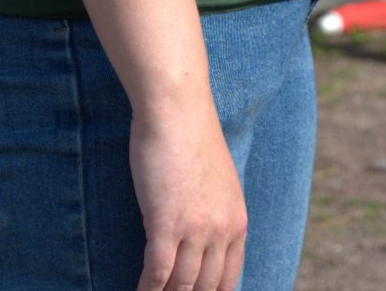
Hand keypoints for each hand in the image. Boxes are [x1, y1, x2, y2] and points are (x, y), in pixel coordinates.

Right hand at [132, 99, 246, 290]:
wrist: (178, 112)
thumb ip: (216, 213)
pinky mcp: (166, 224)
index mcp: (238, 221)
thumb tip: (204, 240)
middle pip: (206, 286)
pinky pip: (157, 273)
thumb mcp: (219, 183)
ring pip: (181, 285)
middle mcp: (222, 229)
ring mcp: (196, 229)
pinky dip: (147, 290)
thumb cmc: (192, 141)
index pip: (229, 277)